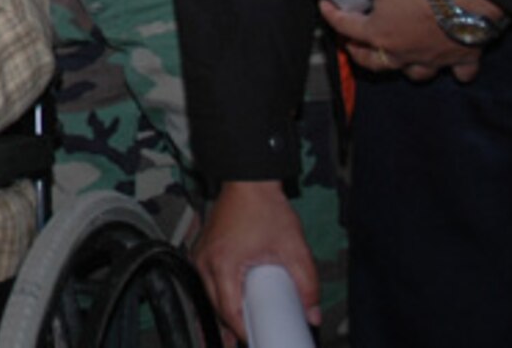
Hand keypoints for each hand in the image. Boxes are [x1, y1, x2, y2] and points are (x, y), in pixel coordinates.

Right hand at [191, 181, 319, 345]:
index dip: (244, 332)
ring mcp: (200, 255)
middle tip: (256, 337)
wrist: (248, 180)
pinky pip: (207, 281)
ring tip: (244, 328)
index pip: (230, 311)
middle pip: (217, 307)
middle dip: (235, 326)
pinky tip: (233, 305)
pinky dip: (220, 296)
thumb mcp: (294, 248)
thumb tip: (311, 314)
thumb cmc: (264, 207)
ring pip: (209, 296)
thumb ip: (307, 284)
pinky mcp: (202, 250)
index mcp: (223, 263)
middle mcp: (205, 261)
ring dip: (226, 312)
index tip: (259, 340)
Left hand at [324, 0, 490, 81]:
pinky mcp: (464, 55)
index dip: (331, 14)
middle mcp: (404, 52)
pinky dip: (456, 72)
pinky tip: (454, 69)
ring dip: (403, 68)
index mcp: (379, 34)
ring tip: (396, 56)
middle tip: (352, 44)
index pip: (346, 26)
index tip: (326, 5)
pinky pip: (460, 72)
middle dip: (359, 53)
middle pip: (374, 61)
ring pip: (414, 73)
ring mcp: (434, 57)